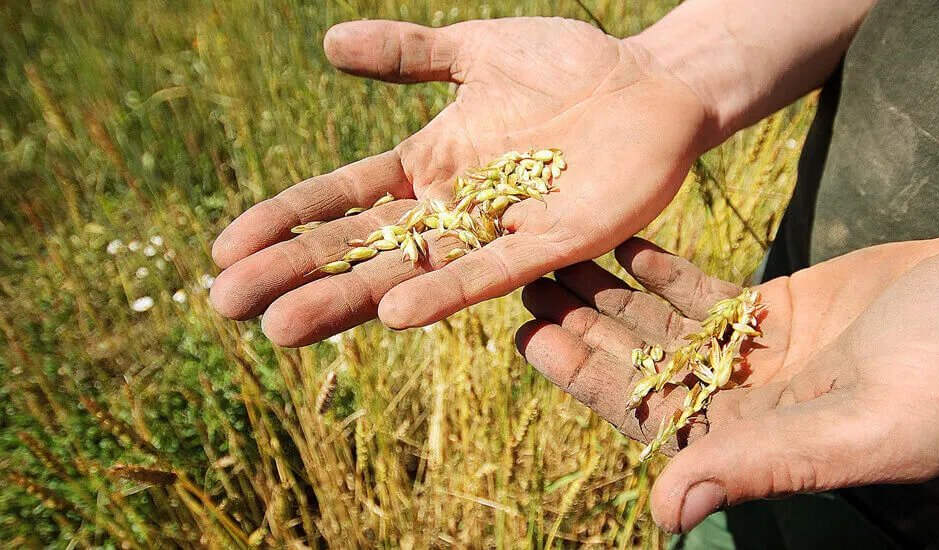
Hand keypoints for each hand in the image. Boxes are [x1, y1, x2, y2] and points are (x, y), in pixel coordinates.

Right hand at [209, 17, 709, 345]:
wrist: (652, 83)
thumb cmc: (568, 67)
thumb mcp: (475, 51)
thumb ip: (407, 56)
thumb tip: (328, 43)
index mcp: (431, 165)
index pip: (343, 199)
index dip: (285, 222)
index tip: (224, 249)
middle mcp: (456, 207)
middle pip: (362, 247)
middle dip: (295, 273)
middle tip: (224, 305)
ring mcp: (501, 229)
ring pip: (412, 271)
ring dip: (349, 299)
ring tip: (283, 327)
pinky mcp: (556, 242)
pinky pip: (492, 272)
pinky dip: (444, 292)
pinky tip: (395, 314)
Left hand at [515, 235, 938, 532]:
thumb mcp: (865, 428)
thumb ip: (765, 467)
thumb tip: (664, 511)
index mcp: (757, 444)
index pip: (649, 413)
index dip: (588, 378)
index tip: (535, 338)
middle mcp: (747, 405)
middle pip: (644, 365)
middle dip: (585, 326)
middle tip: (526, 284)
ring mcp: (760, 356)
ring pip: (665, 326)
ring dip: (610, 295)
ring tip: (559, 258)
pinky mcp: (779, 310)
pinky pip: (704, 291)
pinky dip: (661, 271)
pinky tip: (621, 246)